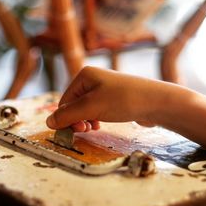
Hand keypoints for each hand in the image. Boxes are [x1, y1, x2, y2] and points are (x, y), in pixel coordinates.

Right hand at [46, 66, 163, 130]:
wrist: (157, 102)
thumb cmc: (124, 100)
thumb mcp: (92, 108)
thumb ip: (68, 116)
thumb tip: (48, 123)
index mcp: (84, 75)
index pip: (64, 102)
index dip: (66, 118)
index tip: (77, 130)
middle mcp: (92, 80)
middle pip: (73, 106)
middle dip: (77, 120)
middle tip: (86, 130)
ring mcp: (104, 89)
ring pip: (85, 110)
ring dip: (86, 122)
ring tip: (95, 127)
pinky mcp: (113, 99)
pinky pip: (96, 111)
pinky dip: (95, 119)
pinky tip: (101, 125)